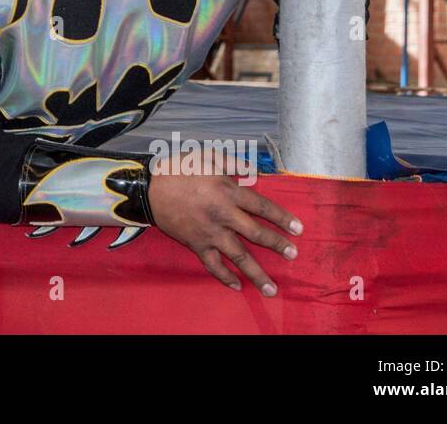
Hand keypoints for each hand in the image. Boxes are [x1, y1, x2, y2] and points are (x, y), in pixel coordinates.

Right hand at [147, 148, 302, 295]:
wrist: (148, 189)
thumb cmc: (178, 169)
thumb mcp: (207, 156)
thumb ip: (234, 163)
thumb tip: (254, 173)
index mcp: (227, 191)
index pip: (262, 207)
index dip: (281, 218)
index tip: (298, 229)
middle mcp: (222, 215)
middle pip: (256, 233)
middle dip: (276, 245)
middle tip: (292, 254)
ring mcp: (210, 233)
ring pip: (238, 256)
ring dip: (257, 273)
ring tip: (272, 288)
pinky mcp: (196, 244)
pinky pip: (213, 264)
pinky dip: (225, 277)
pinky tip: (237, 286)